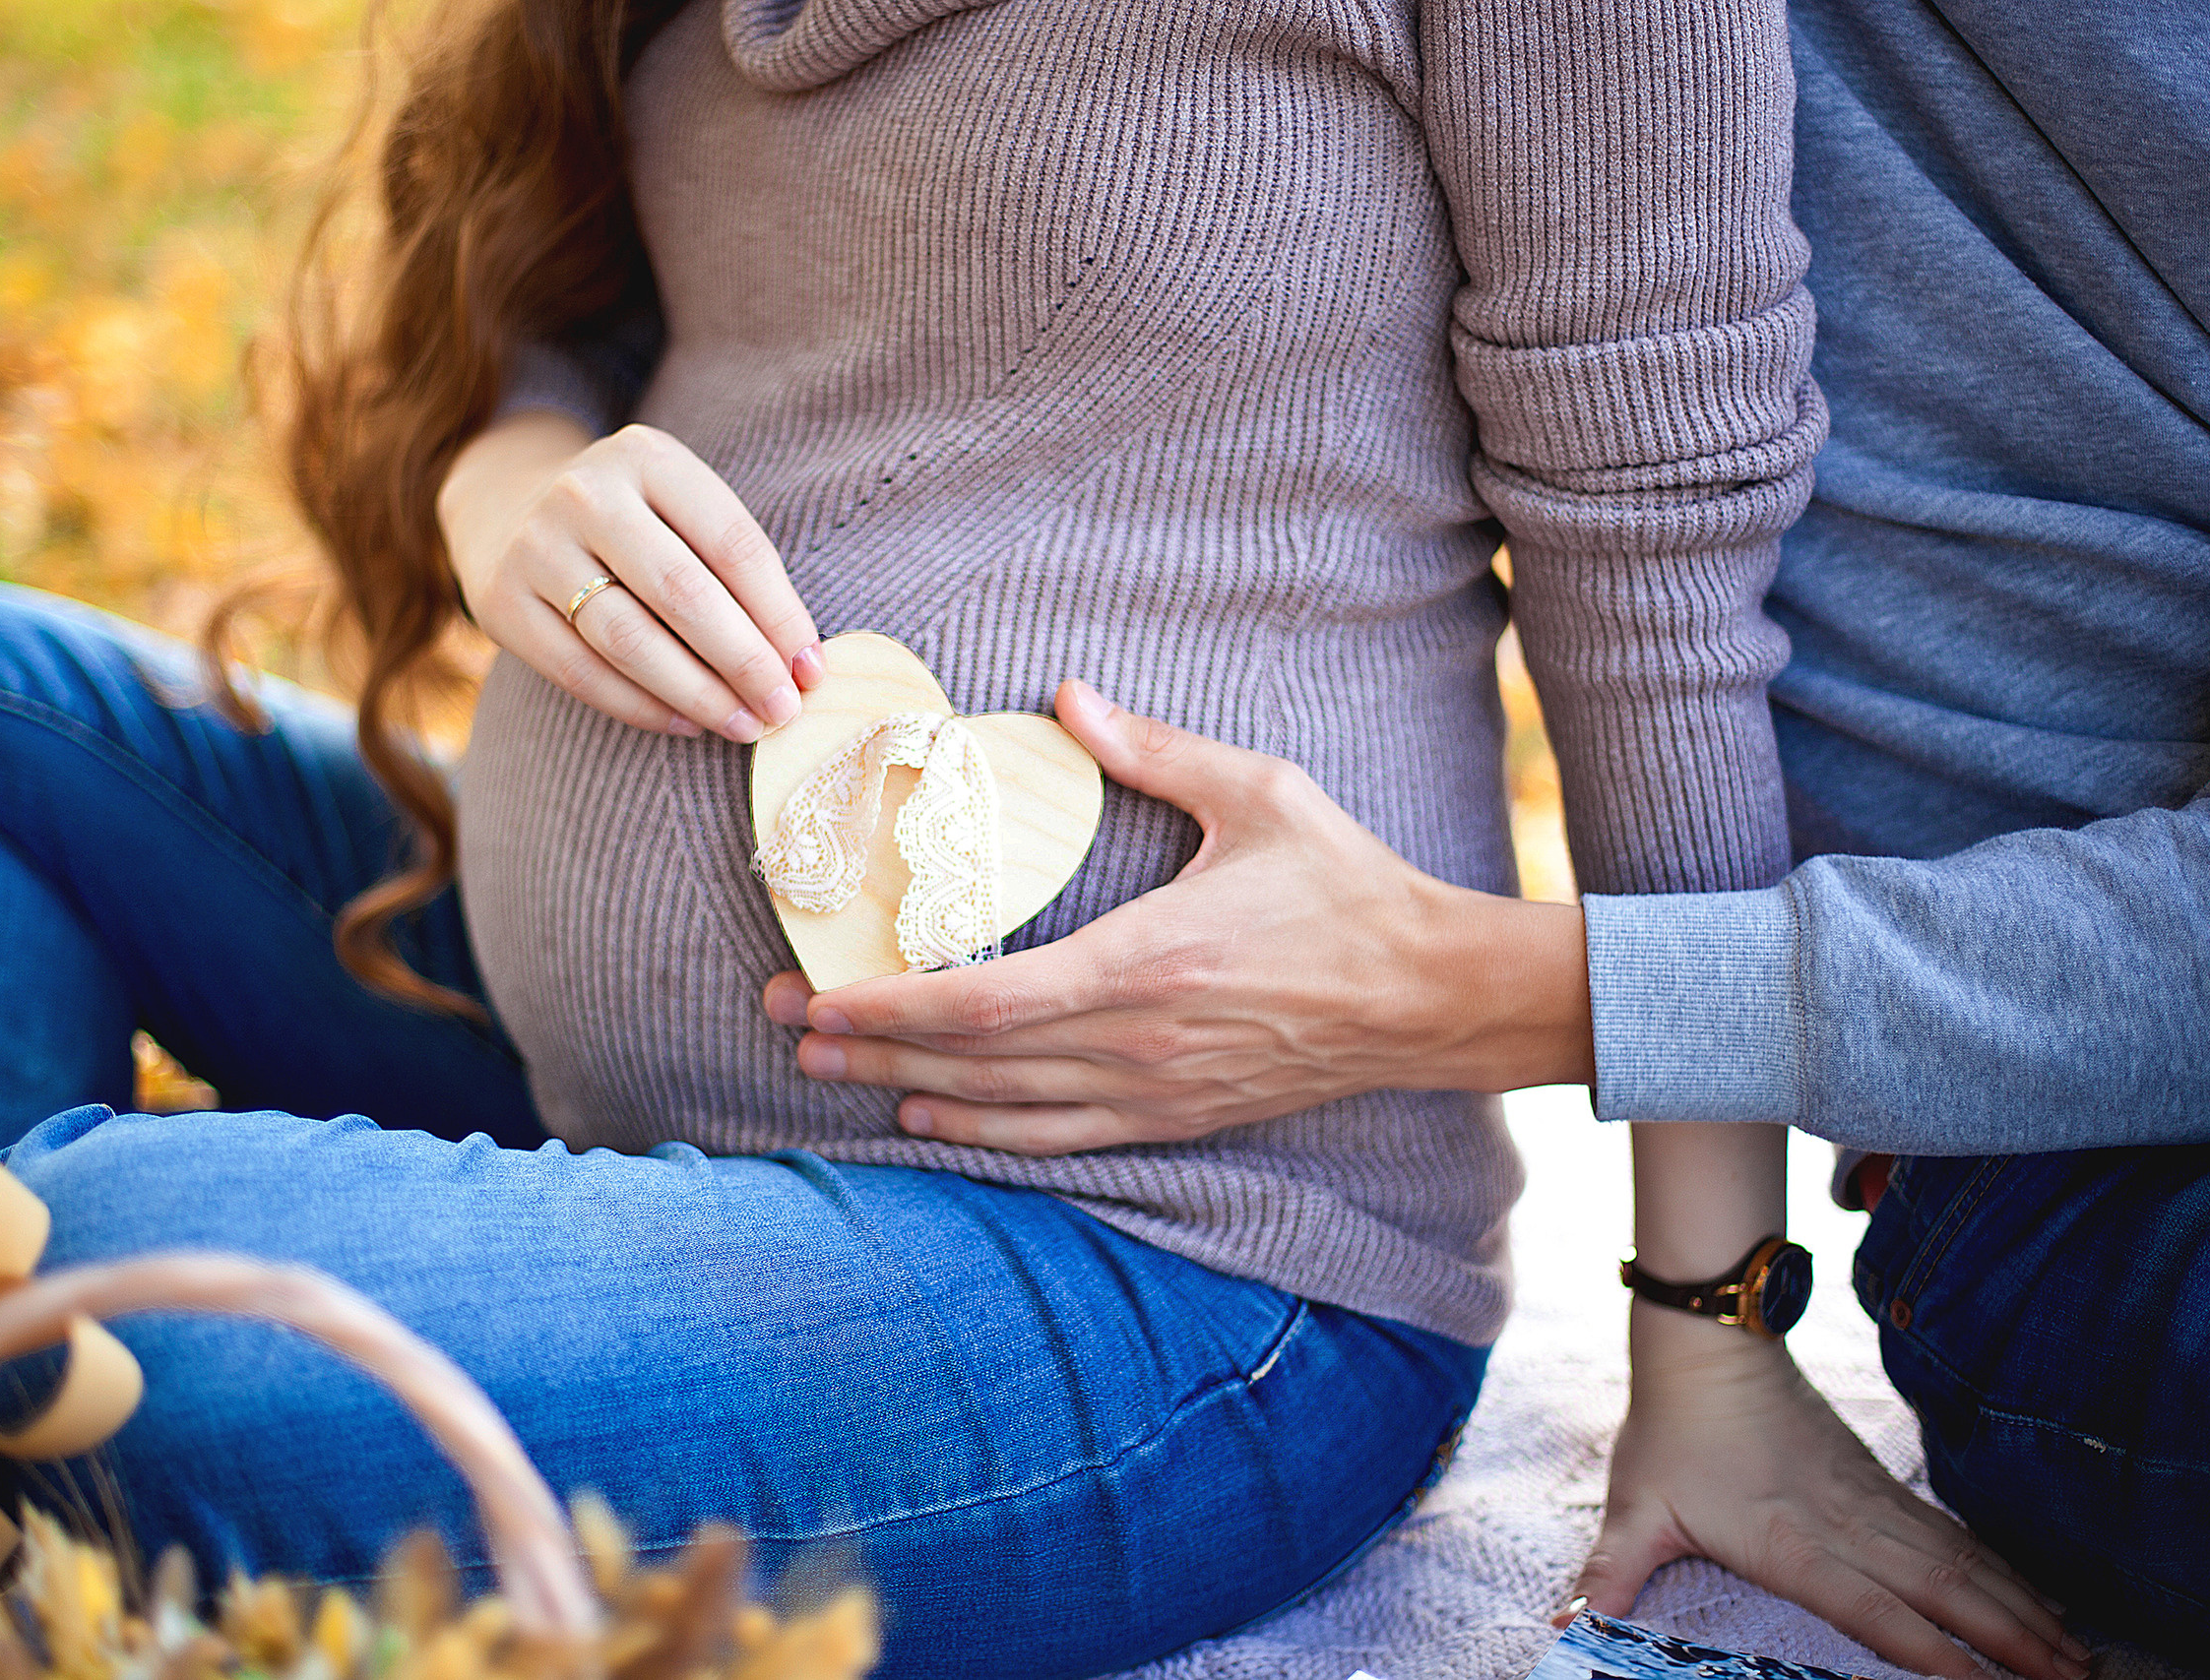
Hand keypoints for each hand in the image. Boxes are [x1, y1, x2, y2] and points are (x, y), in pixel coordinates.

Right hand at [437, 410, 823, 741]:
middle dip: (744, 662)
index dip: (781, 615)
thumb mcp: (682, 509)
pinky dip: (642, 707)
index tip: (812, 671)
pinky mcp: (502, 603)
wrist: (506, 504)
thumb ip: (737, 571)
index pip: (733, 545)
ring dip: (698, 694)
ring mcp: (536, 548)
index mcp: (648, 458)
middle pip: (682, 593)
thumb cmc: (633, 521)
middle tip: (783, 710)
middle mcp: (585, 495)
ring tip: (743, 725)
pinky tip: (686, 724)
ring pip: (629, 640)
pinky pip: (582, 673)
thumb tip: (801, 665)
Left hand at [760, 681, 1594, 1153]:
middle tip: (781, 1020)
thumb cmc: (1345, 888)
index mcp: (1142, 962)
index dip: (888, 1006)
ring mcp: (1152, 1093)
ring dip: (904, 1091)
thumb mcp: (1258, 793)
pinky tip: (929, 1120)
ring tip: (822, 1071)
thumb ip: (1155, 748)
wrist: (1429, 994)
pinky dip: (983, 1133)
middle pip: (968, 1059)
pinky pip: (1057, 1140)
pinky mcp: (1175, 1118)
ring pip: (1000, 1106)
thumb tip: (1068, 696)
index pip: (982, 1000)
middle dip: (866, 1044)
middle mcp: (1133, 1044)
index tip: (816, 992)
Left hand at [1573, 1308, 2088, 1679]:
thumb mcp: (1635, 1505)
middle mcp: (1847, 1525)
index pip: (1877, 1611)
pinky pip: (1952, 1534)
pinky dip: (2001, 1568)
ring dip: (2022, 1610)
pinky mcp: (1879, 1481)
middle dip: (2014, 1643)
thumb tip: (1566, 1620)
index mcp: (1792, 1542)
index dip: (1935, 1656)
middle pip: (1946, 1593)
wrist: (1711, 1341)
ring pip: (1962, 1563)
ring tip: (2078, 1656)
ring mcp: (1871, 1500)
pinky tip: (2034, 1596)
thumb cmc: (1671, 1429)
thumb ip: (1611, 1572)